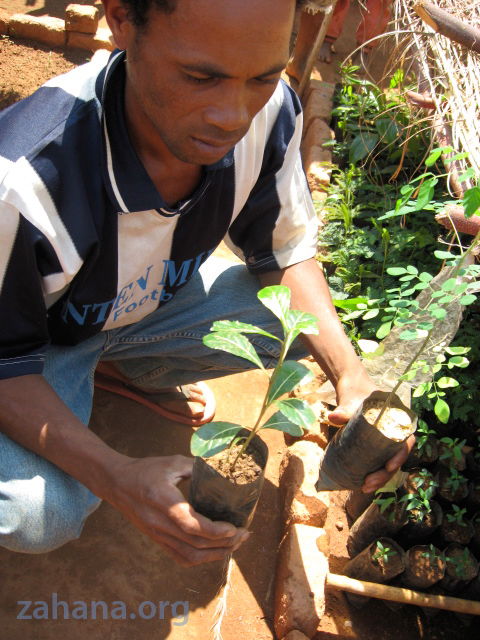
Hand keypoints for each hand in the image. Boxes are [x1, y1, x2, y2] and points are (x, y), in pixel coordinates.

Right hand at [107, 454, 248, 566]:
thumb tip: (221, 469)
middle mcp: (159, 522)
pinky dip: (200, 558)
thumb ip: (196, 467)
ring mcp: (156, 534)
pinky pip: (179, 557)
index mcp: (163, 500)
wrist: (116, 483)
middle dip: (224, 543)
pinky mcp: (156, 539)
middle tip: (244, 535)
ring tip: (234, 545)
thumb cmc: (145, 470)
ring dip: (215, 554)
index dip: (216, 531)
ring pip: (189, 555)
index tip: (235, 528)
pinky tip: (214, 552)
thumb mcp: (171, 462)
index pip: (191, 524)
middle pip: (195, 544)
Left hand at [327, 374, 415, 493]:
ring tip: (365, 488)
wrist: (351, 389)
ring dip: (379, 479)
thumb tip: (332, 417)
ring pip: (388, 464)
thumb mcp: (351, 401)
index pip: (406, 442)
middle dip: (385, 474)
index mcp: (397, 421)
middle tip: (368, 484)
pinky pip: (378, 462)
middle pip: (396, 458)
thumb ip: (344, 410)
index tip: (389, 466)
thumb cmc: (355, 393)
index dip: (400, 456)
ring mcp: (385, 441)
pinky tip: (362, 485)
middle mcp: (395, 433)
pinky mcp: (375, 446)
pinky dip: (373, 474)